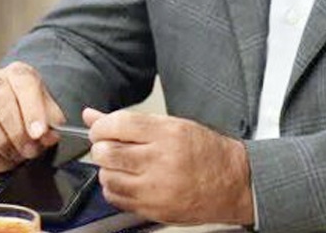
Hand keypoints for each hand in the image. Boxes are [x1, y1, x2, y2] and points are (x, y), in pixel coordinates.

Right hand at [0, 61, 65, 171]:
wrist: (12, 117)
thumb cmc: (31, 113)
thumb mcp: (49, 115)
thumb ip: (52, 123)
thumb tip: (47, 136)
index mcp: (19, 73)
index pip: (24, 84)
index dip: (32, 110)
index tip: (39, 134)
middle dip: (16, 132)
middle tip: (29, 151)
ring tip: (14, 156)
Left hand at [83, 108, 253, 225]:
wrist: (233, 183)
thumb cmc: (206, 152)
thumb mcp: (173, 126)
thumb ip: (131, 122)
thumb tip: (92, 116)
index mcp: (169, 134)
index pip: (119, 124)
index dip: (101, 127)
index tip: (100, 130)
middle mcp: (162, 160)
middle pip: (108, 152)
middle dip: (102, 148)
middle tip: (109, 147)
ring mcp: (157, 188)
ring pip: (108, 177)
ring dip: (108, 169)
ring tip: (122, 165)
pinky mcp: (153, 209)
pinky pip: (116, 198)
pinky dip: (114, 188)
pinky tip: (128, 181)